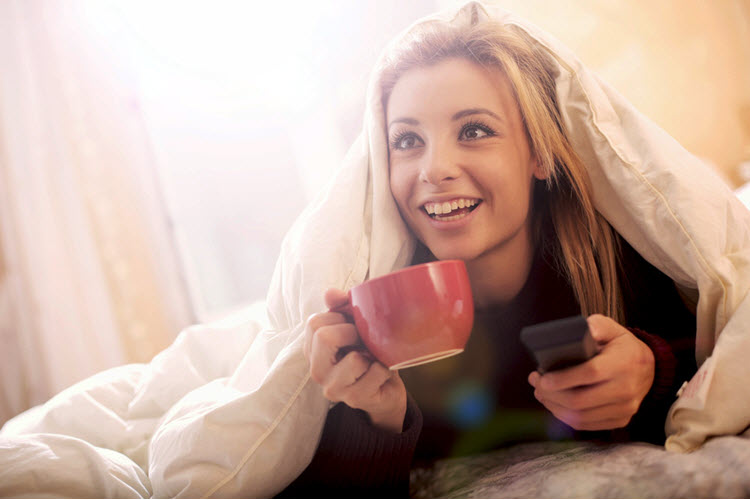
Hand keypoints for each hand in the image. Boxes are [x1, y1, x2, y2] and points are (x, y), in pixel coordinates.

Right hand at [304, 288, 406, 432]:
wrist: (385, 390)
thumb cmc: (367, 353)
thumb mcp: (354, 326)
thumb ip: (341, 307)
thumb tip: (330, 293)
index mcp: (312, 350)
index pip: (314, 322)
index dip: (339, 318)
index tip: (351, 325)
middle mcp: (316, 370)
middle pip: (324, 337)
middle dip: (352, 332)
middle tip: (363, 339)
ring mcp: (333, 388)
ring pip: (354, 359)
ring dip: (372, 353)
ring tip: (372, 358)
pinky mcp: (354, 399)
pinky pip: (376, 372)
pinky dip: (385, 368)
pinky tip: (382, 372)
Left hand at [527, 314, 654, 430]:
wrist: (648, 368)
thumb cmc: (622, 346)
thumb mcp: (611, 328)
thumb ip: (595, 326)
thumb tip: (577, 332)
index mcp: (623, 363)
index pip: (589, 374)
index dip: (563, 378)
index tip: (542, 377)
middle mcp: (626, 389)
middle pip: (580, 400)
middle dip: (551, 394)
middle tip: (536, 383)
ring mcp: (625, 408)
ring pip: (581, 416)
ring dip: (554, 406)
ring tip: (541, 393)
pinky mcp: (621, 420)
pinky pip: (587, 424)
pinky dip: (565, 417)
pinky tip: (555, 404)